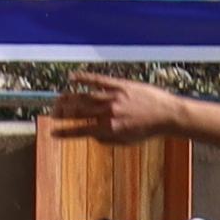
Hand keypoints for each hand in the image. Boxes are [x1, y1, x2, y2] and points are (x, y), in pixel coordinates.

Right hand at [45, 71, 195, 143]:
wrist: (167, 114)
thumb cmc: (148, 130)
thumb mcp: (127, 141)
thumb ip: (107, 140)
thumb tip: (91, 136)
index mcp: (109, 128)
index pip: (80, 130)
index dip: (64, 132)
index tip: (52, 132)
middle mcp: (108, 112)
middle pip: (78, 111)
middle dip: (62, 113)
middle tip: (52, 114)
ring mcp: (113, 97)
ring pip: (84, 96)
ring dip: (68, 98)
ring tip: (57, 99)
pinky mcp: (119, 85)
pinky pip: (97, 80)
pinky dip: (83, 78)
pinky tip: (72, 78)